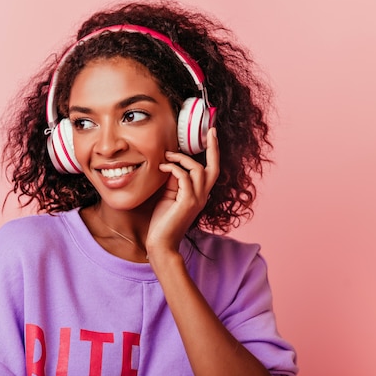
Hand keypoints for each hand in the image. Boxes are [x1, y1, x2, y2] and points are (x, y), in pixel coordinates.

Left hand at [146, 128, 219, 255]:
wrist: (161, 244)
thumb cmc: (163, 222)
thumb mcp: (169, 196)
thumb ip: (174, 182)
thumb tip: (172, 165)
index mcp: (200, 195)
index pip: (211, 171)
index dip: (214, 152)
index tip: (212, 134)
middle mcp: (203, 196)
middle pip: (213, 167)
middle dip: (213, 148)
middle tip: (209, 131)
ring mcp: (197, 200)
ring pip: (196, 169)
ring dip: (180, 159)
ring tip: (166, 156)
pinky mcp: (187, 202)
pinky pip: (183, 177)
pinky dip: (172, 168)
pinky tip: (162, 168)